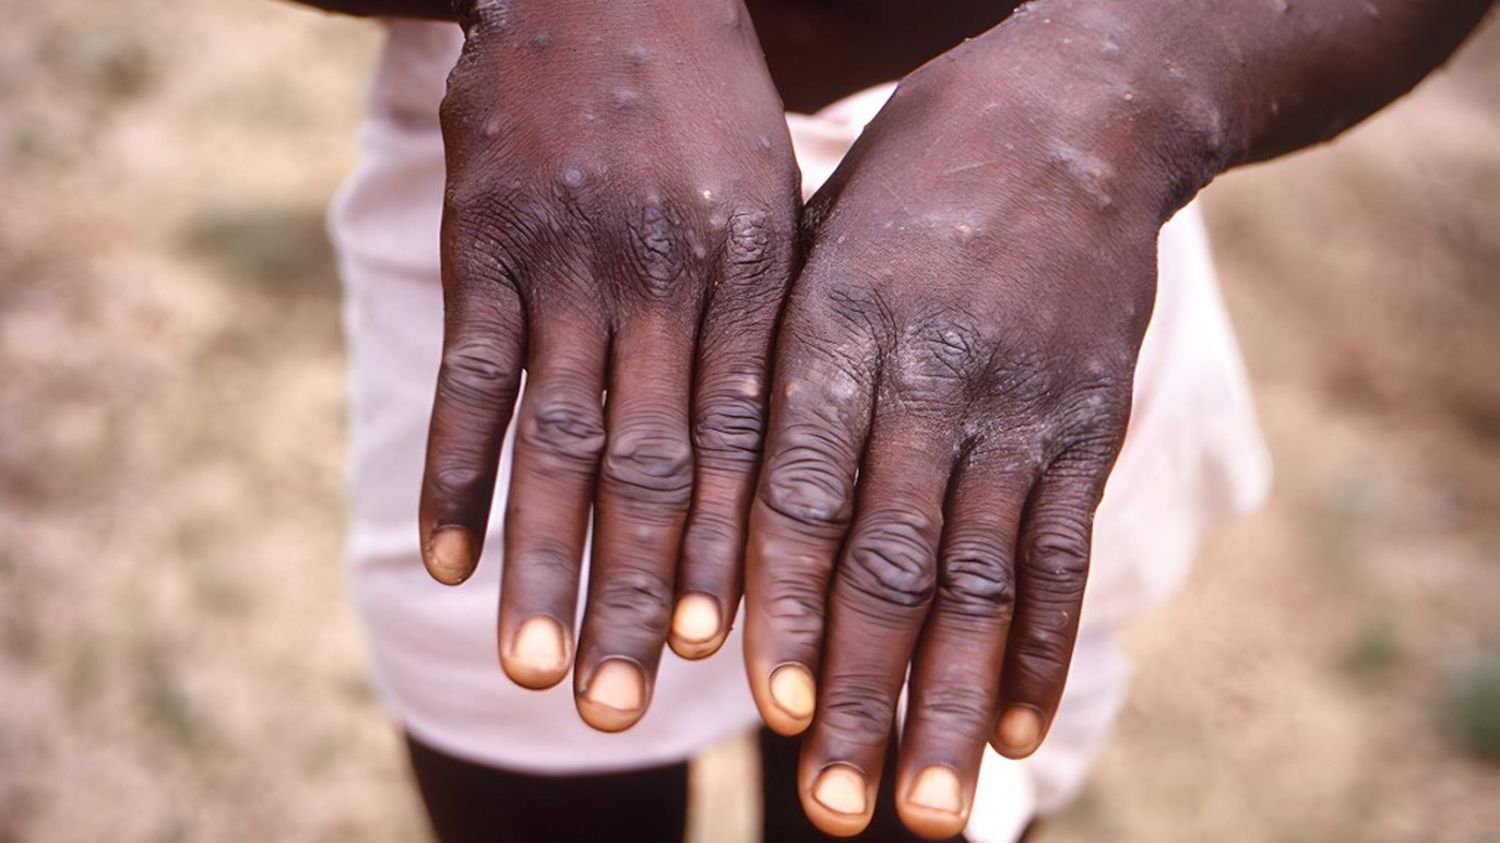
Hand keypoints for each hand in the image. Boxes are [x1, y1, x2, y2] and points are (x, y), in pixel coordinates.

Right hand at [420, 0, 798, 730]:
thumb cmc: (705, 108)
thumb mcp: (772, 199)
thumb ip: (768, 324)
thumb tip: (777, 464)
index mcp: (752, 274)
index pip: (746, 441)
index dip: (732, 552)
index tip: (724, 654)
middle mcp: (665, 278)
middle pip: (654, 465)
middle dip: (642, 592)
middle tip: (627, 706)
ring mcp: (568, 261)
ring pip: (558, 439)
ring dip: (543, 561)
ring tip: (537, 667)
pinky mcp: (483, 241)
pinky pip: (471, 375)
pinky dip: (455, 471)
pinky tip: (443, 559)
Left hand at [743, 32, 1187, 835]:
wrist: (1076, 113)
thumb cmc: (910, 181)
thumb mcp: (818, 238)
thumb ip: (776, 365)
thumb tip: (715, 511)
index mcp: (838, 323)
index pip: (801, 488)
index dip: (784, 602)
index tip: (767, 707)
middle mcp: (931, 374)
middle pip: (890, 559)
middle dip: (860, 692)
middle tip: (834, 809)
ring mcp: (1020, 404)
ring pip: (980, 578)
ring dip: (947, 702)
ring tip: (923, 809)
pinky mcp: (1087, 422)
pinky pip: (1064, 550)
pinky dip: (1040, 647)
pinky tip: (1013, 729)